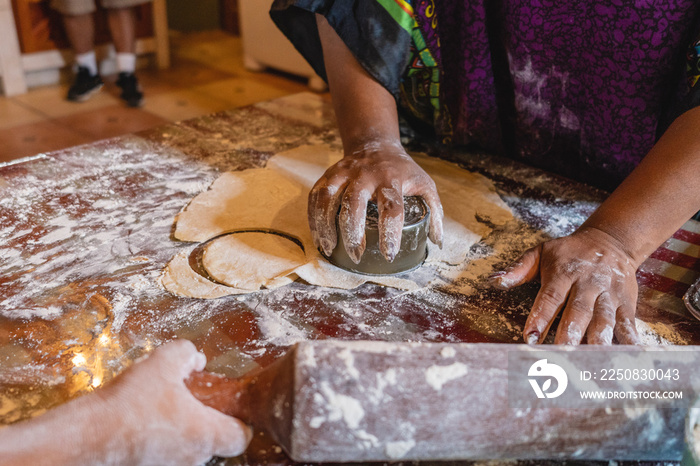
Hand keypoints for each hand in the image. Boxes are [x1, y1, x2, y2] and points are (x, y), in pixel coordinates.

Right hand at [93, 340, 251, 464]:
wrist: (86, 440)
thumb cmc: (128, 405)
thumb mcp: (163, 362)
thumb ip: (187, 354)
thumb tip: (195, 360)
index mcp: (206, 434)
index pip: (241, 436)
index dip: (238, 419)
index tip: (225, 404)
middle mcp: (194, 459)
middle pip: (214, 442)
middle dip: (204, 421)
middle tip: (187, 401)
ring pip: (188, 450)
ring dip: (180, 432)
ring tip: (158, 411)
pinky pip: (166, 457)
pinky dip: (160, 443)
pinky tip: (141, 425)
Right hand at [308, 140, 442, 262]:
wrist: (375, 143)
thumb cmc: (402, 171)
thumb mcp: (424, 184)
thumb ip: (435, 211)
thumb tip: (436, 241)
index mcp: (392, 179)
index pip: (392, 208)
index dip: (390, 233)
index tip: (388, 254)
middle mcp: (365, 175)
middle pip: (354, 203)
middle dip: (353, 231)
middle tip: (357, 255)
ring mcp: (344, 173)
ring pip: (328, 198)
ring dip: (327, 225)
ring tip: (330, 248)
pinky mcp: (329, 175)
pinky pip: (316, 197)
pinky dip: (314, 218)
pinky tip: (319, 236)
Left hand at [490, 227, 640, 344]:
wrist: (611, 241)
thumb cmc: (569, 252)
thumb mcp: (541, 252)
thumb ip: (519, 269)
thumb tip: (496, 281)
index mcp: (564, 272)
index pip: (550, 297)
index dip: (540, 317)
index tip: (530, 338)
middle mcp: (588, 283)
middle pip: (579, 311)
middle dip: (571, 333)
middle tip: (561, 354)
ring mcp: (610, 294)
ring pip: (605, 319)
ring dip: (599, 341)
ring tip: (592, 361)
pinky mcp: (627, 304)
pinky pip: (628, 324)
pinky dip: (628, 341)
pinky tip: (627, 358)